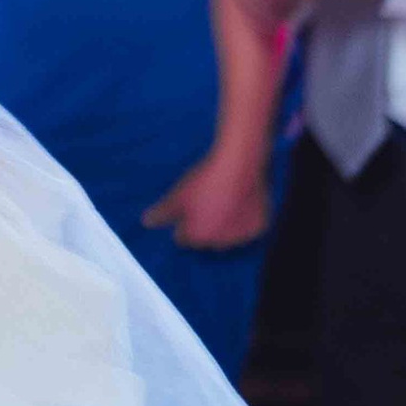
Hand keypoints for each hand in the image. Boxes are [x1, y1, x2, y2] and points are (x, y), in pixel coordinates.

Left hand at [143, 151, 270, 251]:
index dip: (183, 224)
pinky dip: (244, 221)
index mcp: (197, 237)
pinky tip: (240, 204)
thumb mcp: (178, 194)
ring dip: (225, 226)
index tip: (187, 210)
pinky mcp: (259, 227)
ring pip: (229, 236)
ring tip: (223, 203)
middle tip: (207, 204)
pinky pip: (248, 229)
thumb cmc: (205, 179)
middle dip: (205, 227)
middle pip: (207, 239)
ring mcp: (241, 237)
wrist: (242, 163)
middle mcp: (219, 243)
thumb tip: (146, 223)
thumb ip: (163, 212)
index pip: (184, 239)